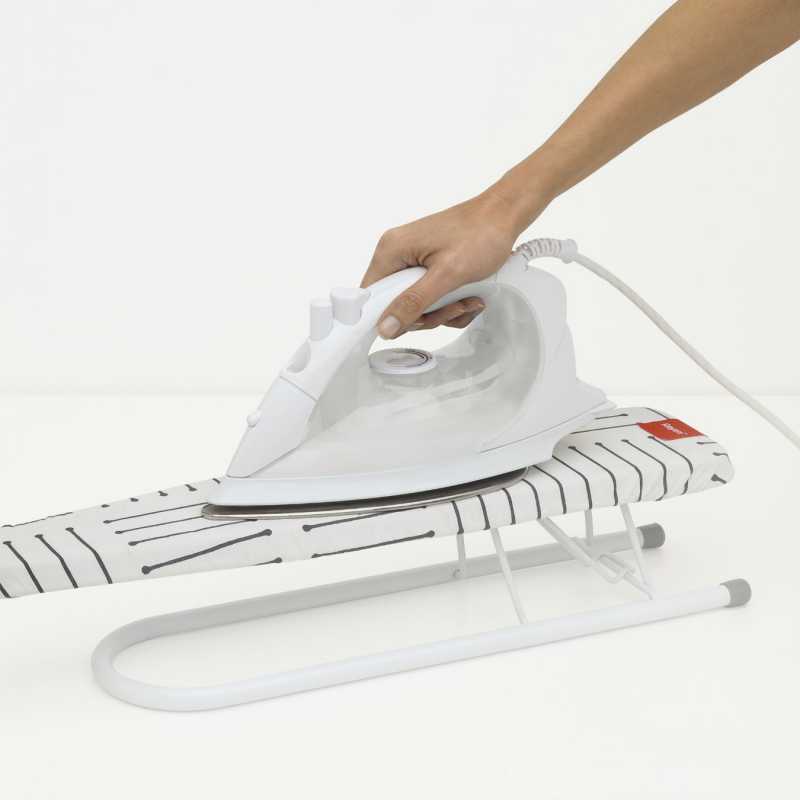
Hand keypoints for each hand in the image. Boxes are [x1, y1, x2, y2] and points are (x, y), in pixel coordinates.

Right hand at [361, 188, 529, 338]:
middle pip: (395, 305)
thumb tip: (386, 327)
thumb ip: (414, 303)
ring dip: (444, 310)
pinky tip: (468, 295)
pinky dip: (450, 303)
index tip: (415, 321)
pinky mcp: (428, 267)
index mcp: (391, 251)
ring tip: (467, 298)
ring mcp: (413, 261)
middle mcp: (397, 255)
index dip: (388, 317)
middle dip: (428, 314)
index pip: (370, 297)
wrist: (505, 215)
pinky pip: (430, 298)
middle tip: (453, 305)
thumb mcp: (447, 274)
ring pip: (416, 306)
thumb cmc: (480, 233)